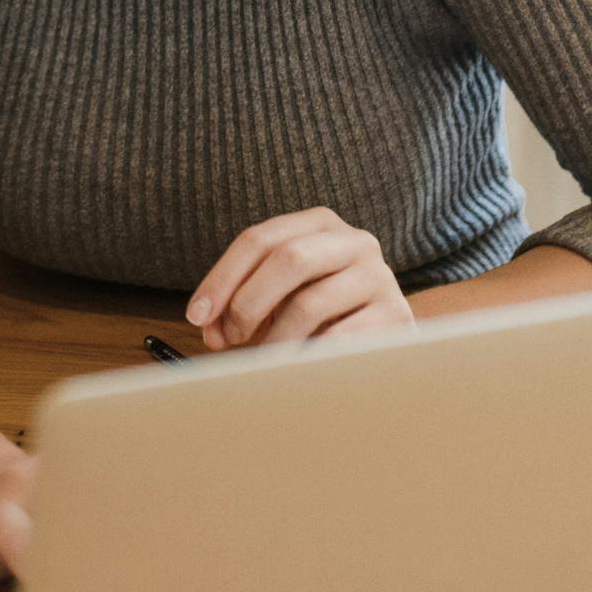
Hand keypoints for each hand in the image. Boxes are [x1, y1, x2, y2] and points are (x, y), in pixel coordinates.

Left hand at [188, 209, 411, 350]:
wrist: (389, 339)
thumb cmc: (324, 314)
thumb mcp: (282, 297)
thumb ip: (243, 303)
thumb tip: (211, 330)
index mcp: (319, 224)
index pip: (259, 239)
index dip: (222, 277)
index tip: (197, 315)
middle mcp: (354, 241)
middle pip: (287, 259)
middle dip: (247, 303)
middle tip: (229, 338)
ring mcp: (378, 276)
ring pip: (309, 303)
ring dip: (274, 339)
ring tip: (263, 360)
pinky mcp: (394, 314)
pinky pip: (338, 339)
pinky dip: (307, 355)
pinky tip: (298, 367)